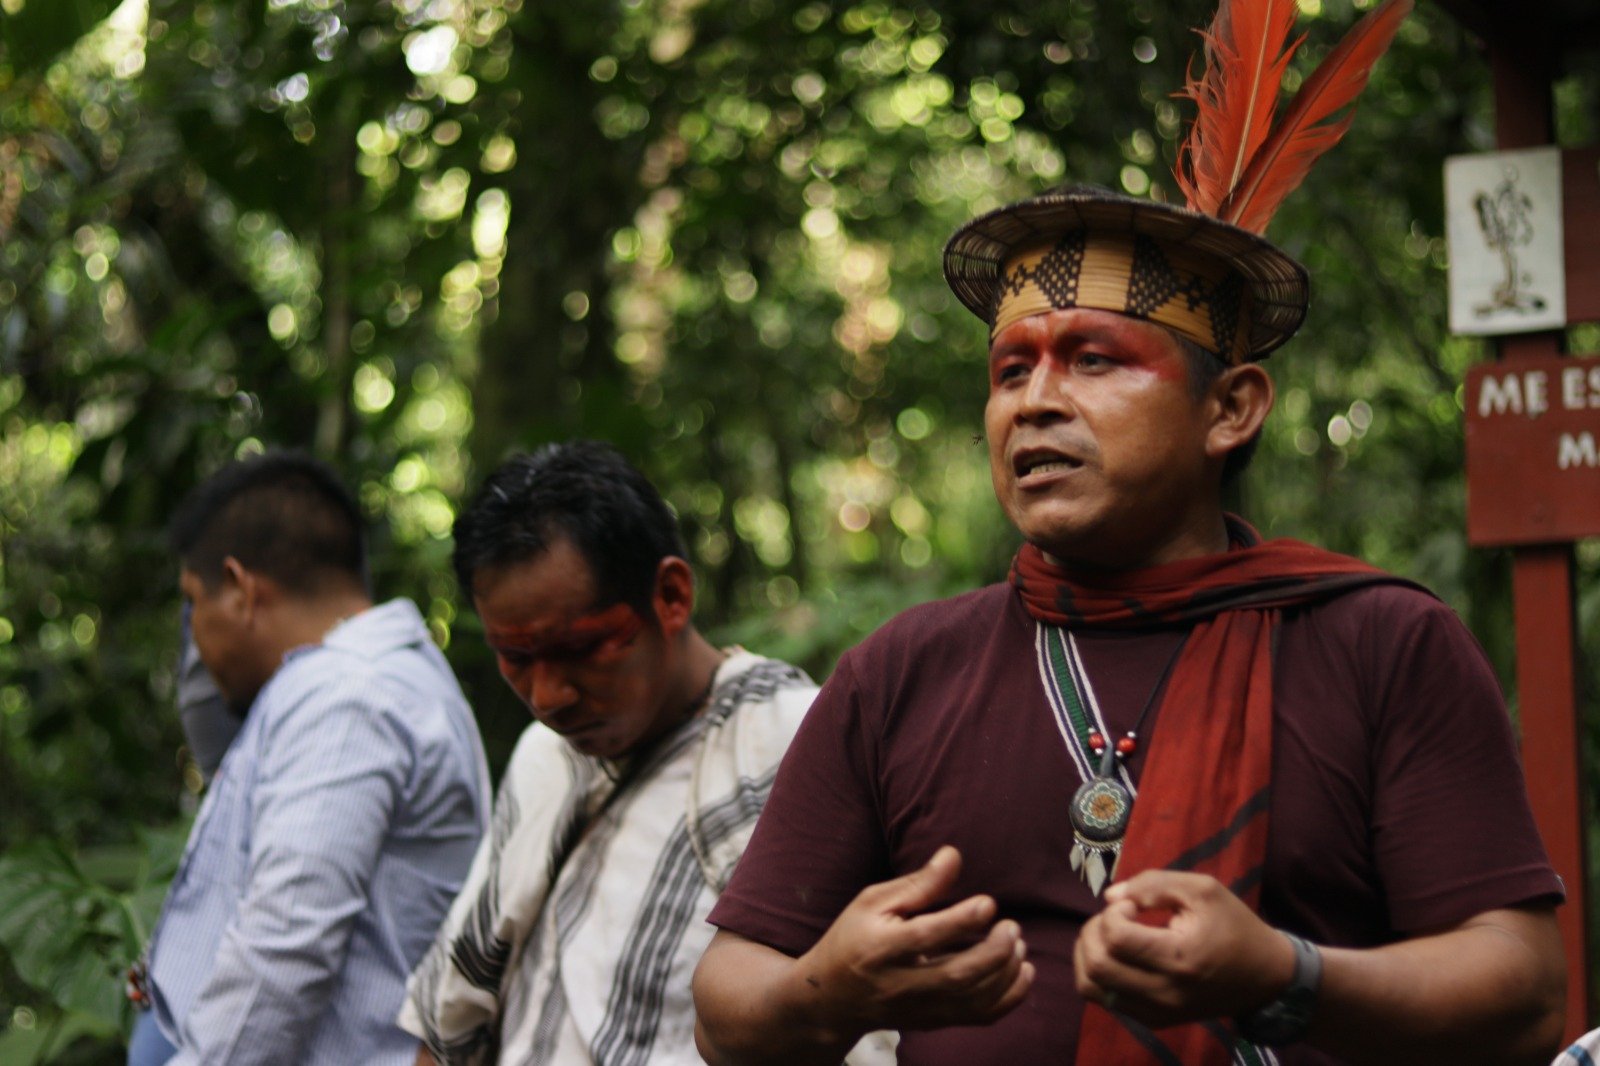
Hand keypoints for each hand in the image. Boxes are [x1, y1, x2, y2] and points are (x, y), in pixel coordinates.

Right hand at [790, 845, 1033, 1037]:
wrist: (832, 997)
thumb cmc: (853, 938)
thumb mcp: (873, 902)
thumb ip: (917, 884)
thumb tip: (954, 856)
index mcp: (880, 948)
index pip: (924, 938)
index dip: (960, 922)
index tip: (988, 903)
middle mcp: (900, 984)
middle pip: (955, 976)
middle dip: (993, 952)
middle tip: (1012, 926)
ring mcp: (918, 1009)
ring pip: (972, 1001)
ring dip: (1005, 973)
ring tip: (1018, 943)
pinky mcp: (933, 1022)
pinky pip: (978, 1018)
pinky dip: (1008, 998)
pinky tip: (1021, 972)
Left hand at [1073, 870, 1294, 1027]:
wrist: (1265, 977)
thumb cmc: (1234, 926)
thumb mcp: (1202, 889)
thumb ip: (1154, 884)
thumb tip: (1108, 897)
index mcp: (1180, 959)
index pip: (1116, 938)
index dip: (1113, 913)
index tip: (1134, 905)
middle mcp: (1164, 993)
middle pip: (1097, 965)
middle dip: (1093, 931)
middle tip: (1118, 917)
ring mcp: (1157, 1013)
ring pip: (1091, 986)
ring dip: (1088, 954)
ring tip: (1111, 936)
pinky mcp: (1153, 1021)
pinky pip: (1104, 1000)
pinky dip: (1098, 974)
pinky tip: (1119, 956)